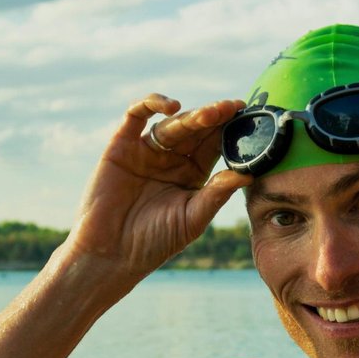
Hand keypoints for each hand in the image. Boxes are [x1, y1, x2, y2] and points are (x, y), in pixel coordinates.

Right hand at [65, 93, 249, 280]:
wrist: (111, 253)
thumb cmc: (154, 242)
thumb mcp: (192, 218)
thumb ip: (216, 194)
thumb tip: (248, 174)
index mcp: (193, 173)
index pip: (214, 145)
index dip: (230, 131)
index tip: (248, 118)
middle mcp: (171, 158)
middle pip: (197, 130)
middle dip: (215, 118)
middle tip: (232, 108)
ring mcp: (147, 149)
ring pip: (173, 123)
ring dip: (193, 116)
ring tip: (210, 114)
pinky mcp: (121, 145)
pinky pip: (136, 115)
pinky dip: (152, 104)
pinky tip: (172, 107)